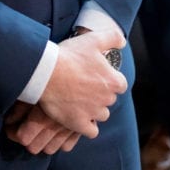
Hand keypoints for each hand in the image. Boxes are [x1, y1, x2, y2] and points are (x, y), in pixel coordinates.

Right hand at [9, 29, 126, 152]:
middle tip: (84, 85)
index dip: (109, 79)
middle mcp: (107, 99)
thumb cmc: (70, 55)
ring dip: (93, 109)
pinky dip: (87, 126)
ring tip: (79, 100)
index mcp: (113, 81)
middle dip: (100, 94)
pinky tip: (79, 117)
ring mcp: (93, 113)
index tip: (96, 76)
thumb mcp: (93, 40)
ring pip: (101, 115)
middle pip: (109, 99)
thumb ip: (112, 38)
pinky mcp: (79, 123)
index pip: (120, 84)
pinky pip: (91, 131)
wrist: (46, 72)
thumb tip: (122, 42)